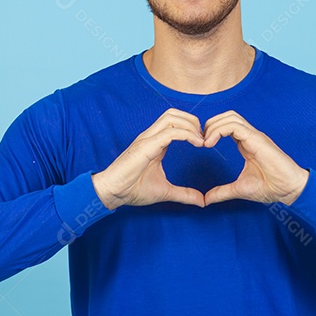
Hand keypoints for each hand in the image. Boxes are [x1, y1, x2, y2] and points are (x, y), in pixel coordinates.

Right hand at [92, 108, 206, 209]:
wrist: (112, 193)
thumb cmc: (132, 189)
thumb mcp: (164, 191)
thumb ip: (183, 194)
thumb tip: (201, 201)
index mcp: (154, 142)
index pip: (174, 122)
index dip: (192, 128)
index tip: (204, 143)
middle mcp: (150, 136)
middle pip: (174, 114)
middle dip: (193, 121)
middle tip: (204, 139)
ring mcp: (147, 139)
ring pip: (171, 117)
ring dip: (190, 125)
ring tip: (201, 140)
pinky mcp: (146, 146)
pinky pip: (169, 132)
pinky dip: (186, 134)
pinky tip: (196, 144)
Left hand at [201, 110, 308, 205]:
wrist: (290, 189)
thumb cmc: (271, 187)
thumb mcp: (240, 189)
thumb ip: (223, 192)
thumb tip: (207, 199)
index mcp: (247, 144)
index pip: (227, 126)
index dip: (211, 131)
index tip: (201, 146)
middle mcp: (251, 136)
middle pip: (227, 116)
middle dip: (210, 124)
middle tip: (199, 141)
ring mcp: (255, 136)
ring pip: (230, 117)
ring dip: (213, 126)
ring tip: (204, 142)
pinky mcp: (257, 139)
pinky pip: (234, 126)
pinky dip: (219, 130)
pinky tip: (210, 143)